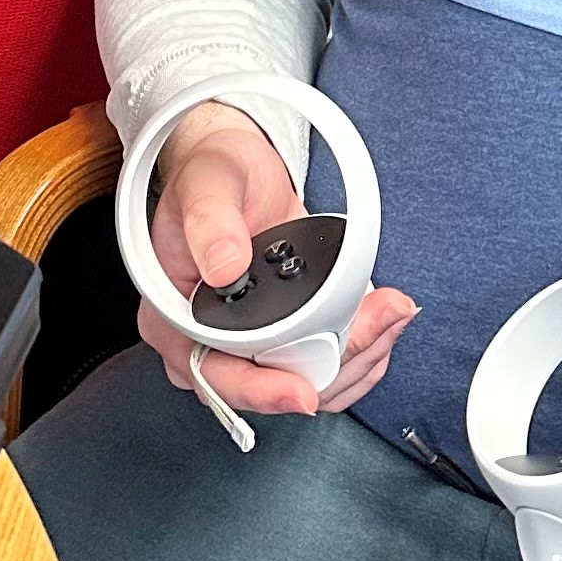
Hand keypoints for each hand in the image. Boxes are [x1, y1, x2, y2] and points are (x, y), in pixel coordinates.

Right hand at [137, 101, 417, 417]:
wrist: (238, 168)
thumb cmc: (211, 173)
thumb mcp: (205, 184)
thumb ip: (210, 223)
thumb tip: (227, 268)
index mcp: (172, 317)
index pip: (213, 374)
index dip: (260, 390)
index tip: (302, 392)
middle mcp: (208, 341)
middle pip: (270, 386)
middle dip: (332, 365)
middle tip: (376, 322)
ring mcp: (249, 344)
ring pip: (307, 383)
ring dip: (357, 358)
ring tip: (389, 313)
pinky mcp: (285, 337)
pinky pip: (325, 366)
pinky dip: (361, 351)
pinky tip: (381, 320)